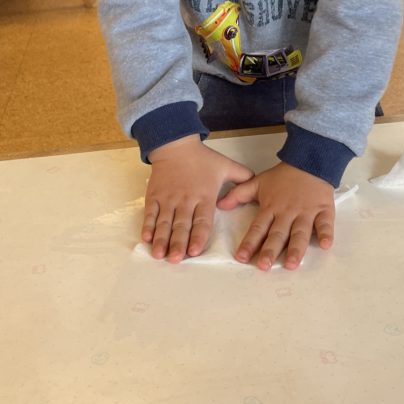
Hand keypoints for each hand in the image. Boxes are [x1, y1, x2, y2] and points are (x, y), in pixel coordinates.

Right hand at [143, 135, 252, 262]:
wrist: (174, 144)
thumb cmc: (201, 157)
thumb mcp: (225, 165)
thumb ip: (242, 177)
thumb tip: (257, 188)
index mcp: (204, 196)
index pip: (201, 220)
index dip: (198, 236)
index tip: (195, 251)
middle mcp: (185, 200)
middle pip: (181, 225)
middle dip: (178, 243)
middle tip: (176, 259)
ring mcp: (167, 199)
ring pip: (164, 223)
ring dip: (161, 240)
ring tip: (159, 254)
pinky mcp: (153, 197)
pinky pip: (150, 214)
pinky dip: (148, 227)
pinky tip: (146, 239)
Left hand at [218, 162, 334, 270]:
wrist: (309, 160)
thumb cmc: (283, 176)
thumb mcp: (258, 182)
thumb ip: (239, 194)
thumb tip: (220, 205)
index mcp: (271, 208)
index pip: (258, 227)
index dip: (249, 242)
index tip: (241, 257)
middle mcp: (287, 213)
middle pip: (278, 234)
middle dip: (270, 250)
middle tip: (264, 266)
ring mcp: (306, 212)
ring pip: (300, 232)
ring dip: (296, 248)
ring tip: (290, 264)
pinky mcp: (324, 210)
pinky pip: (325, 222)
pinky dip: (326, 233)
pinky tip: (325, 245)